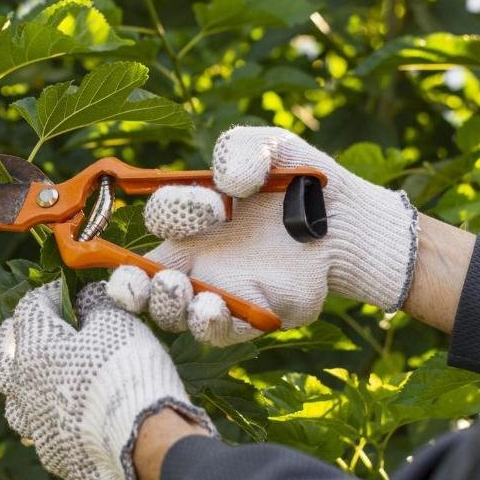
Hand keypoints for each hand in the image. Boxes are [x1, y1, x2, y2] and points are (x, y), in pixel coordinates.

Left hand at [0, 281, 214, 479]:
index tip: (70, 292)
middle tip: (30, 333)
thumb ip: (94, 303)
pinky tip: (74, 418)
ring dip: (28, 388)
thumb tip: (87, 297)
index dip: (51, 294)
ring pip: (17, 404)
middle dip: (13, 342)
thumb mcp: (116, 321)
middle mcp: (24, 389)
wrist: (144, 439)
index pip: (30, 308)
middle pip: (2, 360)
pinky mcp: (54, 455)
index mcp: (33, 349)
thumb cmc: (126, 370)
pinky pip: (45, 433)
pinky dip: (55, 421)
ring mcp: (36, 426)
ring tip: (48, 381)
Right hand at [106, 126, 418, 345]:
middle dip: (128, 285)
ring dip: (166, 305)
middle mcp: (197, 259)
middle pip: (142, 282)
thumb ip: (240, 149)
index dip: (173, 212)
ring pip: (173, 313)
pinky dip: (208, 324)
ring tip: (180, 290)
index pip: (158, 220)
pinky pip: (219, 332)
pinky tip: (211, 308)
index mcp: (192, 219)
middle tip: (137, 279)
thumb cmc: (303, 180)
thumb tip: (227, 183)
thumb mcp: (271, 147)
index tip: (213, 205)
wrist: (350, 221)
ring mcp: (221, 292)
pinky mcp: (253, 316)